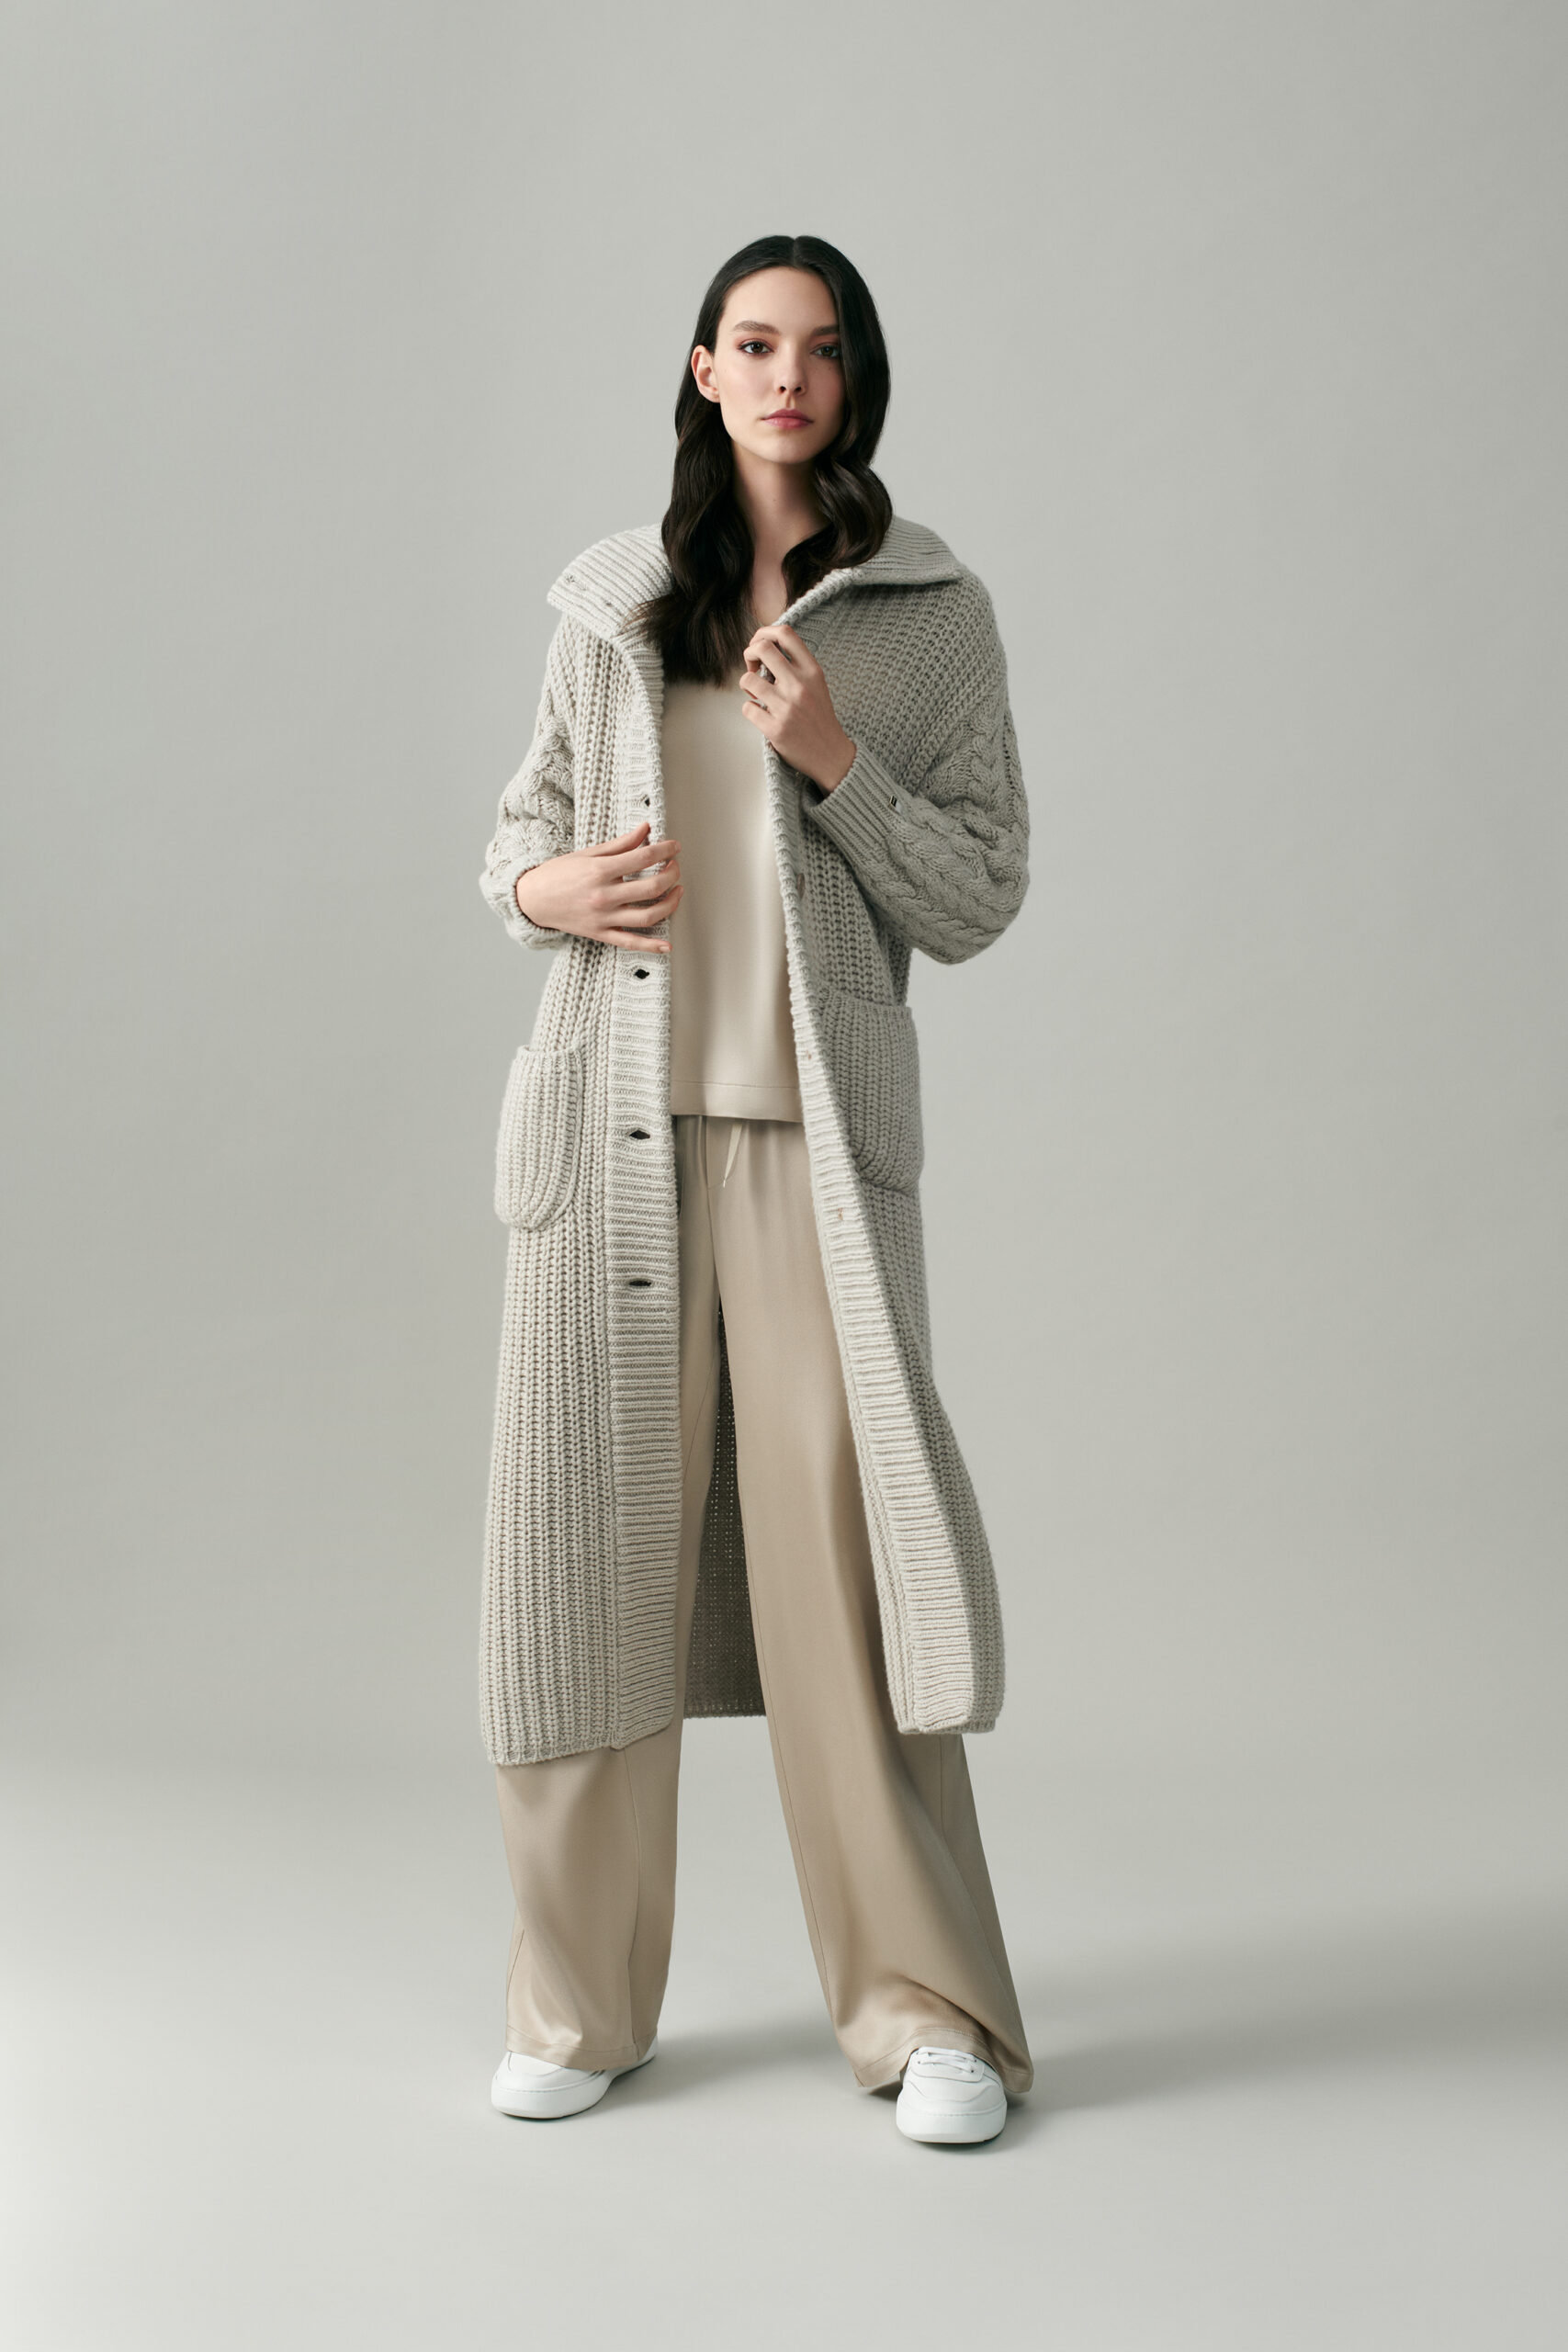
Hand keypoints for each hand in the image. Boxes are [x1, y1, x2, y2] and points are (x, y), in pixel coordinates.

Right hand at [515, 820, 681, 950]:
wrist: (532, 899)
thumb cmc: (558, 874)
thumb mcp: (588, 854)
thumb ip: (620, 844)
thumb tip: (646, 829)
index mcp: (600, 871)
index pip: (643, 858)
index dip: (665, 850)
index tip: (675, 847)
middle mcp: (604, 895)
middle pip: (652, 886)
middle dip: (672, 874)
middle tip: (675, 866)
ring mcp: (604, 917)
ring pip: (648, 915)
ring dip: (671, 903)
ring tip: (677, 891)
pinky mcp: (601, 934)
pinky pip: (631, 942)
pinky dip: (651, 946)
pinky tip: (667, 945)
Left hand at [740, 622, 855, 790]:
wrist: (831, 754)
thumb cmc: (819, 717)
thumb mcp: (815, 683)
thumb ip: (795, 665)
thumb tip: (764, 647)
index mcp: (811, 671)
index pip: (785, 633)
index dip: (764, 632)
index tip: (760, 644)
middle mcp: (799, 685)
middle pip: (761, 648)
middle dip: (748, 653)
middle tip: (752, 666)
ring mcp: (787, 707)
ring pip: (747, 679)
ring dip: (746, 685)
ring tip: (756, 694)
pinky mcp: (775, 729)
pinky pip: (747, 708)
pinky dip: (750, 709)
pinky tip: (761, 714)